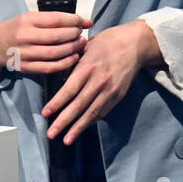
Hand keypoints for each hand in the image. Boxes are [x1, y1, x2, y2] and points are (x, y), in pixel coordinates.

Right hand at [0, 11, 91, 75]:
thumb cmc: (19, 28)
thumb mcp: (32, 17)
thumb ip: (55, 19)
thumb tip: (85, 21)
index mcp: (27, 20)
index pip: (56, 19)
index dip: (75, 21)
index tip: (86, 22)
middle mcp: (25, 36)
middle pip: (57, 37)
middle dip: (74, 35)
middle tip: (81, 34)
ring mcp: (24, 53)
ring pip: (54, 53)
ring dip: (72, 49)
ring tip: (80, 44)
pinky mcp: (25, 67)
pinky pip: (49, 67)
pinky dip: (65, 63)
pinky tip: (74, 58)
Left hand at [41, 21, 151, 145]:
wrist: (137, 44)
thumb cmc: (109, 41)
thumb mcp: (87, 46)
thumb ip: (73, 60)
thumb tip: (56, 73)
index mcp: (88, 67)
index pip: (69, 90)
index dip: (57, 103)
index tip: (45, 114)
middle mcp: (99, 81)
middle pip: (79, 105)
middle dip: (64, 121)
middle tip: (51, 134)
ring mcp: (110, 90)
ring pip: (92, 112)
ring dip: (78, 128)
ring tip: (67, 140)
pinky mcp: (119, 95)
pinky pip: (103, 111)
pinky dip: (92, 121)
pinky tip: (82, 128)